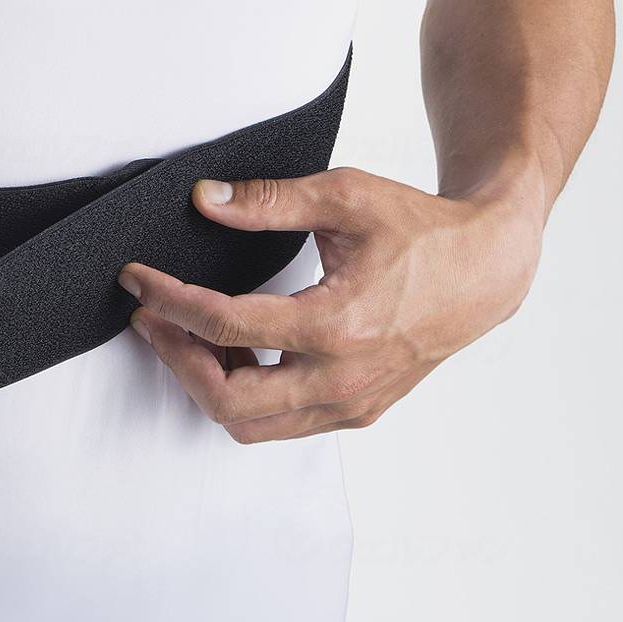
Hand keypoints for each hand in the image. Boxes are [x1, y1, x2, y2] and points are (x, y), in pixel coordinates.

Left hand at [117, 167, 544, 442]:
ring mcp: (351, 403)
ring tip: (188, 332)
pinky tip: (232, 351)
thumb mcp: (343, 197)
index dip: (168, 301)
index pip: (225, 325)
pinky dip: (243, 395)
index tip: (137, 280)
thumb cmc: (420, 231)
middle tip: (151, 315)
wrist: (485, 270)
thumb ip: (268, 201)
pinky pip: (280, 424)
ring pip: (250, 424)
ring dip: (206, 382)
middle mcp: (343, 377)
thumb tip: (204, 199)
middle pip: (226, 399)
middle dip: (174, 356)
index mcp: (337, 323)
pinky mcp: (357, 412)